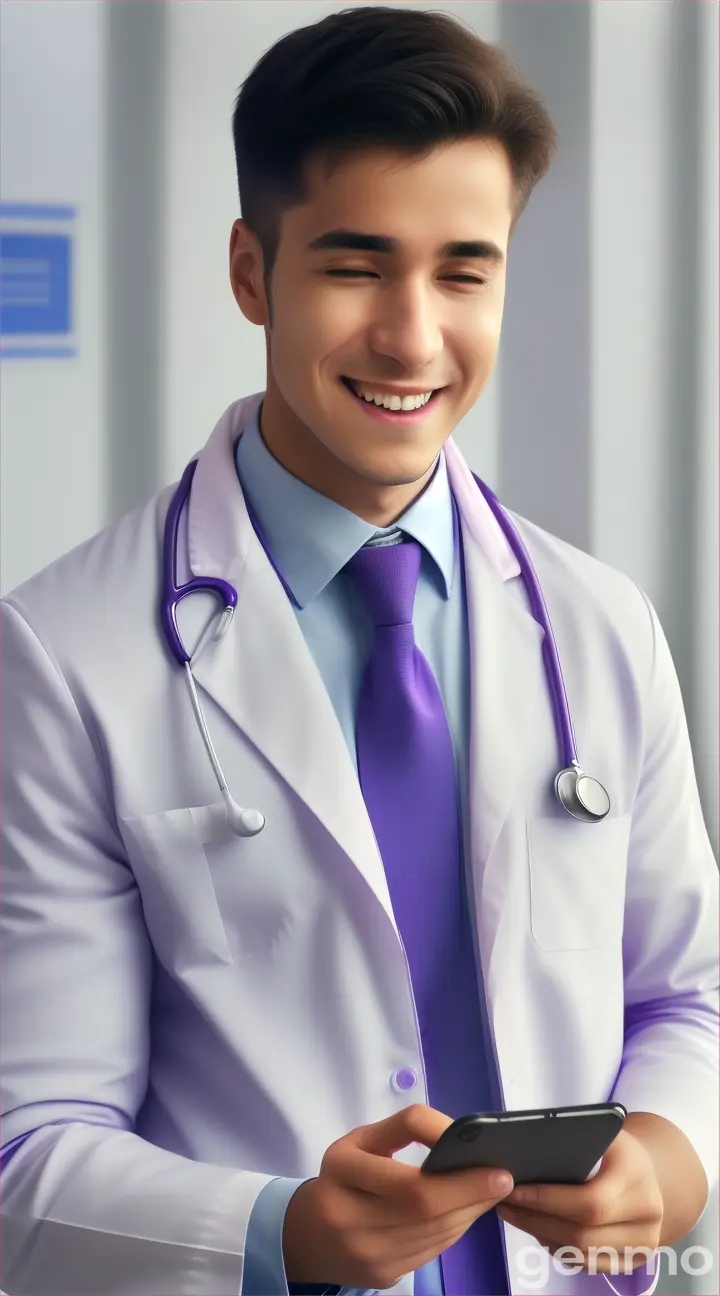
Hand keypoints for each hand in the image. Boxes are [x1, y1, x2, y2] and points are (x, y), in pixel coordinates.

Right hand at [282, 1103, 514, 1289]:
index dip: (458, 1176)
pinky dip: (455, 1229)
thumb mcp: (365, 1139)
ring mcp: (365, 1252)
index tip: (493, 1163)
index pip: (410, 1180)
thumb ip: (408, 1128)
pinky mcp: (382, 1276)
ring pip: (434, 1234)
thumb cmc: (346, 1173)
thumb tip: (460, 1133)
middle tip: (503, 1179)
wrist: (310, 1234)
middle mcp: (348, 1216)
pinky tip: (465, 1211)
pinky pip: (431, 1251)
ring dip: (469, 1212)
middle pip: (426, 1211)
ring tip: (490, 1191)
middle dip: (472, 1194)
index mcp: (341, 1170)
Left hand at [496, 1126, 663, 1273]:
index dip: (548, 1200)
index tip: (514, 1190)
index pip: (590, 1202)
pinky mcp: (633, 1262)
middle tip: (505, 1204)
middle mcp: (647, 1217)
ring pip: (582, 1254)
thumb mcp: (602, 1133)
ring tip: (515, 1215)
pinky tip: (539, 1229)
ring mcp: (643, 1245)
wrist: (650, 1175)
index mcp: (637, 1179)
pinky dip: (559, 1249)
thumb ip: (572, 1140)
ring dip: (542, 1236)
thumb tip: (523, 1149)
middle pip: (582, 1234)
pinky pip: (587, 1263)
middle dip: (537, 1220)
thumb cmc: (617, 1151)